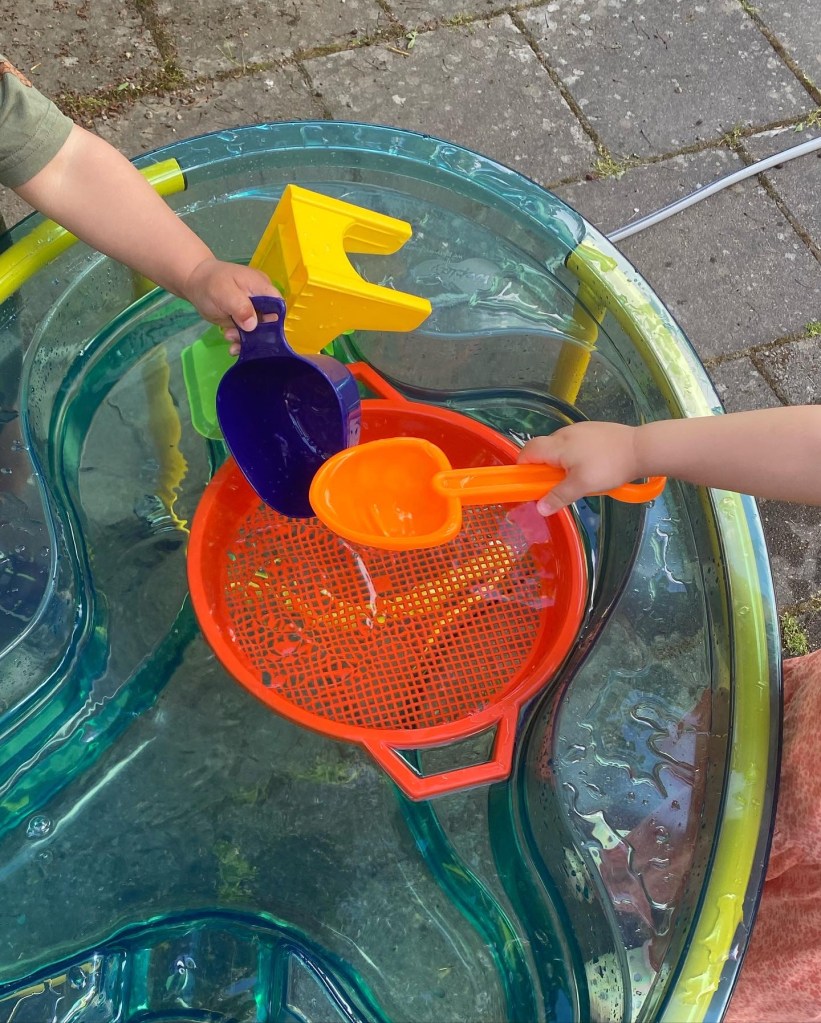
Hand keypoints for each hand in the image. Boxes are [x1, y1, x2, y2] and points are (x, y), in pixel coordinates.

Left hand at [182, 258, 280, 352]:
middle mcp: (261, 300)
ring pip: (258, 331)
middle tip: (241, 339)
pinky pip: (248, 334)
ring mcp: (252, 312)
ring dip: (247, 340)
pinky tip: (232, 347)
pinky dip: (241, 342)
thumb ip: (240, 306)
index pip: (278, 306)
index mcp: (262, 287)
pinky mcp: (244, 321)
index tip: (264, 334)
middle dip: (258, 335)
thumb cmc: (211, 283)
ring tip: (229, 338)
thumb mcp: (224, 292)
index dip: (276, 322)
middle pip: (270, 322)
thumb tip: (253, 324)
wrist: (195, 283)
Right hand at [518, 421, 640, 514]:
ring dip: (560, 462)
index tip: (530, 481)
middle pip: (543, 449)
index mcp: (557, 445)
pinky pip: (574, 443)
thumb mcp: (582, 485)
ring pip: (559, 446)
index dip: (523, 466)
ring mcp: (580, 429)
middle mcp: (564, 433)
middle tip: (555, 484)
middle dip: (544, 467)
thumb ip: (559, 496)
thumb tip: (539, 508)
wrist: (640, 448)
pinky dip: (575, 455)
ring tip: (576, 477)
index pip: (528, 451)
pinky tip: (591, 466)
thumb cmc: (608, 467)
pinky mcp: (593, 429)